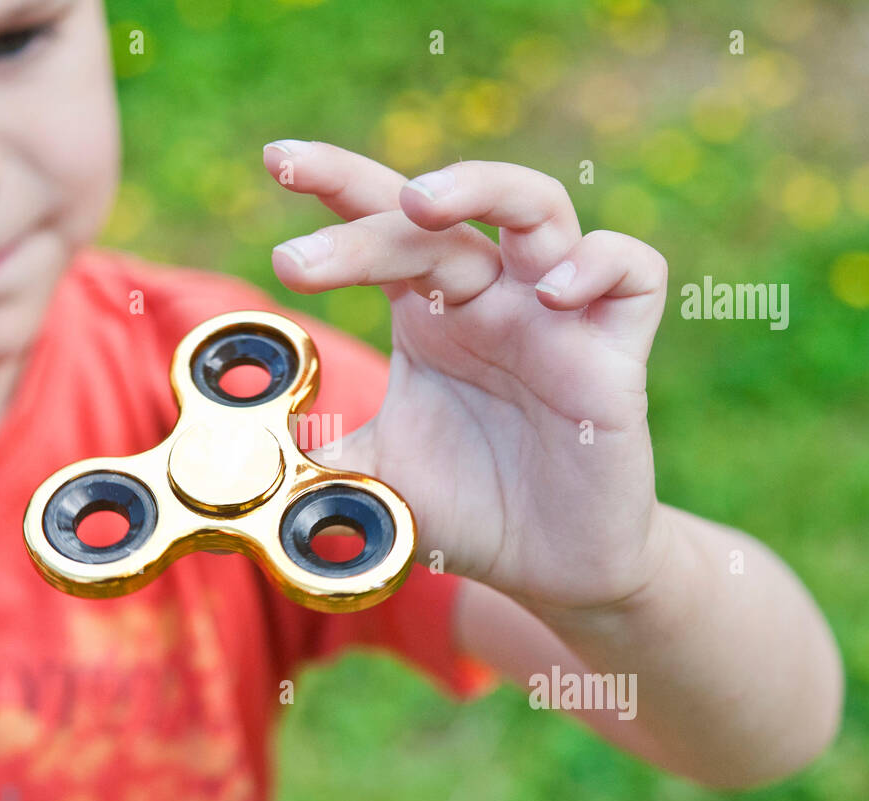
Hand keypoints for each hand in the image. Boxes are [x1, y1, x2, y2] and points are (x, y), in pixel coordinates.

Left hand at [262, 139, 672, 611]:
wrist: (547, 569)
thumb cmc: (467, 508)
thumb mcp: (373, 477)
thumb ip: (314, 456)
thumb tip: (233, 452)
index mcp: (430, 313)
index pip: (381, 225)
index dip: (335, 184)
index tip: (275, 162)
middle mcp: (489, 299)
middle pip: (436, 219)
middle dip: (364, 222)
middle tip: (298, 262)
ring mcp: (556, 317)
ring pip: (540, 208)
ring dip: (484, 187)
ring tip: (420, 206)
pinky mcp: (616, 353)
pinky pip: (634, 272)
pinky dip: (601, 264)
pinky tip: (554, 295)